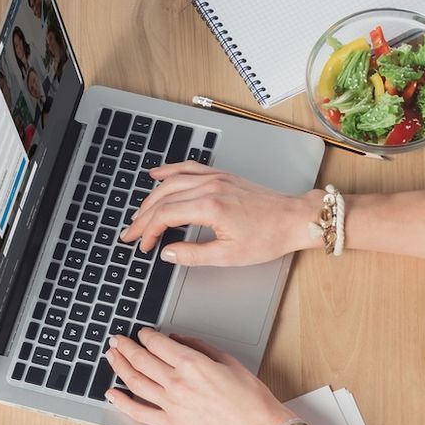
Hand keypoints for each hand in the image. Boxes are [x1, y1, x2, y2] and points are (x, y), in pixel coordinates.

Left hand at [104, 329, 291, 424]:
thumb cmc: (250, 398)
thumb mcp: (228, 360)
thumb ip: (200, 346)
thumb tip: (178, 339)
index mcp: (192, 364)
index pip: (157, 344)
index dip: (146, 335)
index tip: (142, 332)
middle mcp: (177, 382)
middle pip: (141, 360)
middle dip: (125, 347)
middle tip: (117, 340)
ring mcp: (171, 404)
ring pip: (135, 381)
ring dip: (119, 366)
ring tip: (111, 357)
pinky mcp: (171, 424)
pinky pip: (139, 412)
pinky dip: (122, 402)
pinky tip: (111, 393)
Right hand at [120, 163, 320, 266]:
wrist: (293, 219)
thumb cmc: (268, 237)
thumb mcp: (228, 255)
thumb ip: (193, 255)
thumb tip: (167, 253)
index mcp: (209, 207)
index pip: (165, 216)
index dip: (149, 232)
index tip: (143, 245)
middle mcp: (210, 187)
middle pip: (164, 198)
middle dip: (143, 217)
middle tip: (131, 233)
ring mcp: (216, 178)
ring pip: (172, 181)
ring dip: (151, 197)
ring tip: (138, 212)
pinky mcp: (222, 176)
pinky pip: (189, 168)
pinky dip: (170, 171)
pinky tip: (158, 174)